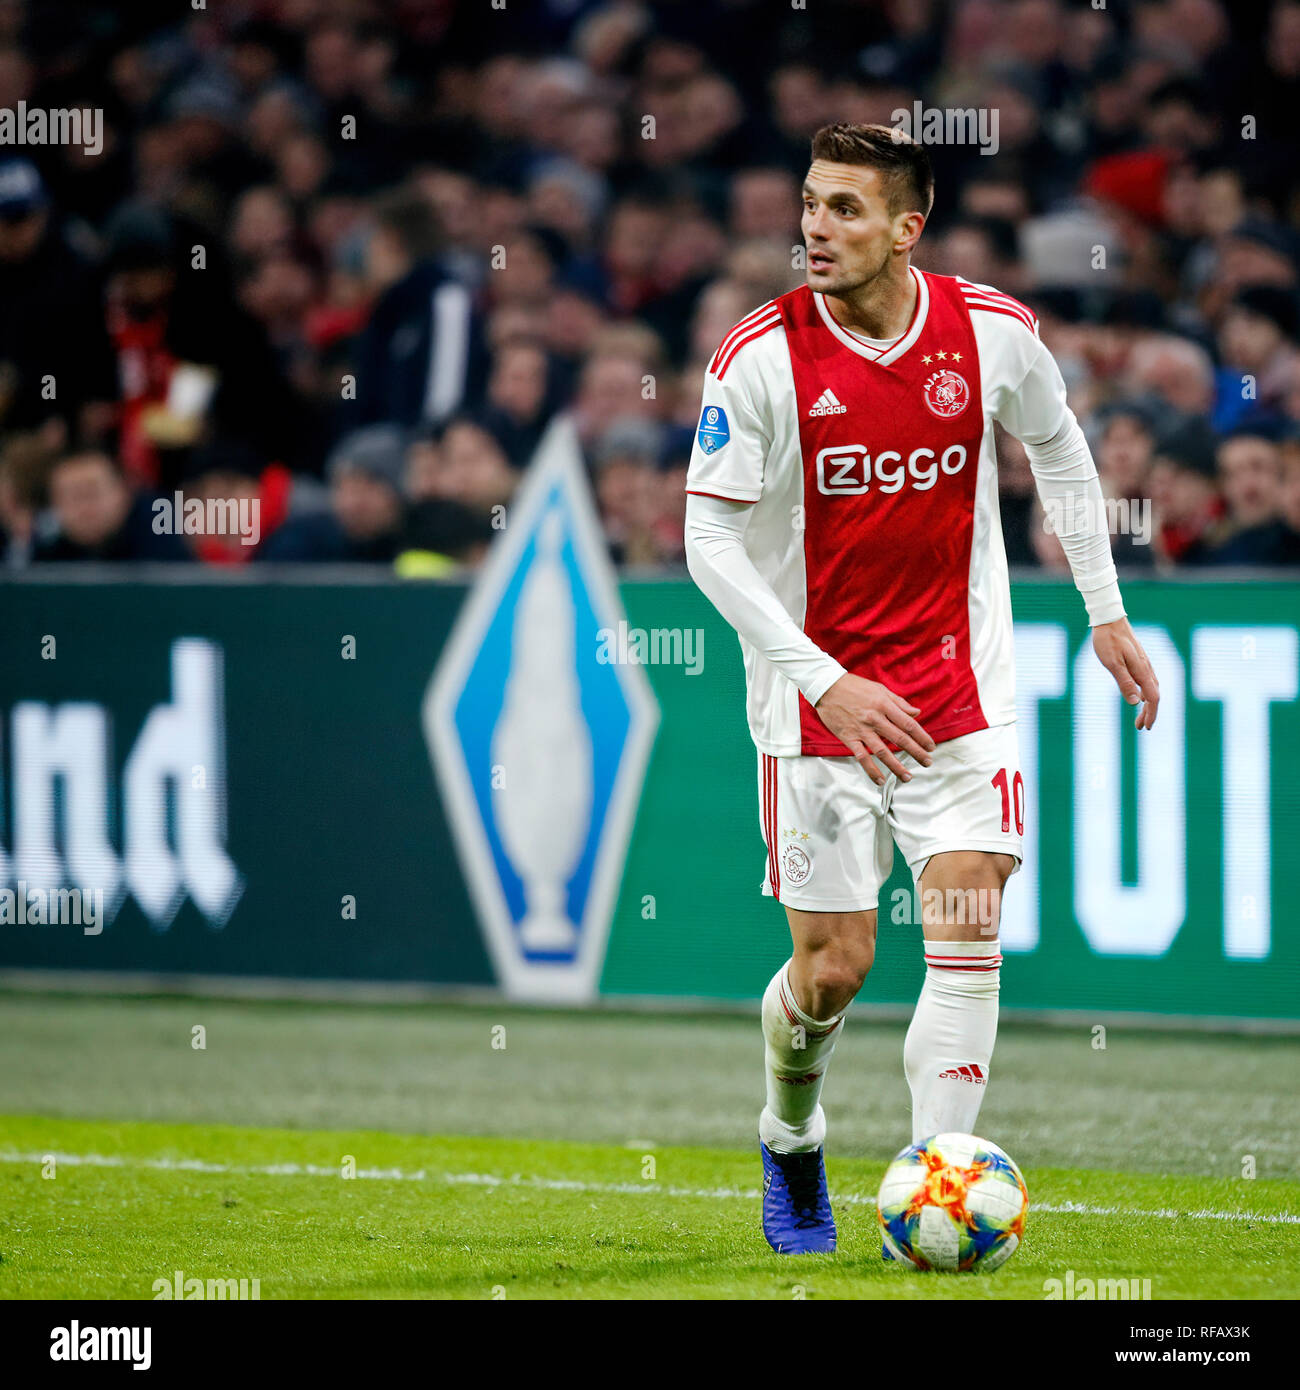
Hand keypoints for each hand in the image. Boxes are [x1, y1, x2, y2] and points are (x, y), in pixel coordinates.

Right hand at [814, 673, 934, 784]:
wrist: (826, 687)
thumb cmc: (854, 686)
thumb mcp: (879, 689)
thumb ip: (899, 702)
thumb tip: (917, 713)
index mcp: (884, 705)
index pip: (909, 724)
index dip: (922, 737)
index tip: (931, 747)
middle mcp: (875, 718)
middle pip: (900, 739)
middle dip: (916, 753)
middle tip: (928, 763)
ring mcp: (861, 729)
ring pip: (883, 752)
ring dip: (896, 766)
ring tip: (907, 777)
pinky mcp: (849, 737)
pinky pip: (862, 757)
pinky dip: (871, 770)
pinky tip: (881, 780)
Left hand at [1092, 617, 1158, 729]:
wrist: (1109, 619)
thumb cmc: (1108, 641)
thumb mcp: (1112, 663)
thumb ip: (1124, 682)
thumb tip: (1135, 702)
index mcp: (1142, 671)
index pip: (1153, 698)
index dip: (1150, 714)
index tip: (1145, 727)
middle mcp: (1146, 668)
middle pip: (1154, 695)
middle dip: (1149, 713)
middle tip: (1140, 727)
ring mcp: (1143, 664)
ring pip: (1151, 688)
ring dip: (1147, 704)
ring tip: (1138, 717)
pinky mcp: (1138, 660)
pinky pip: (1146, 681)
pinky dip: (1145, 693)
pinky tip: (1138, 696)